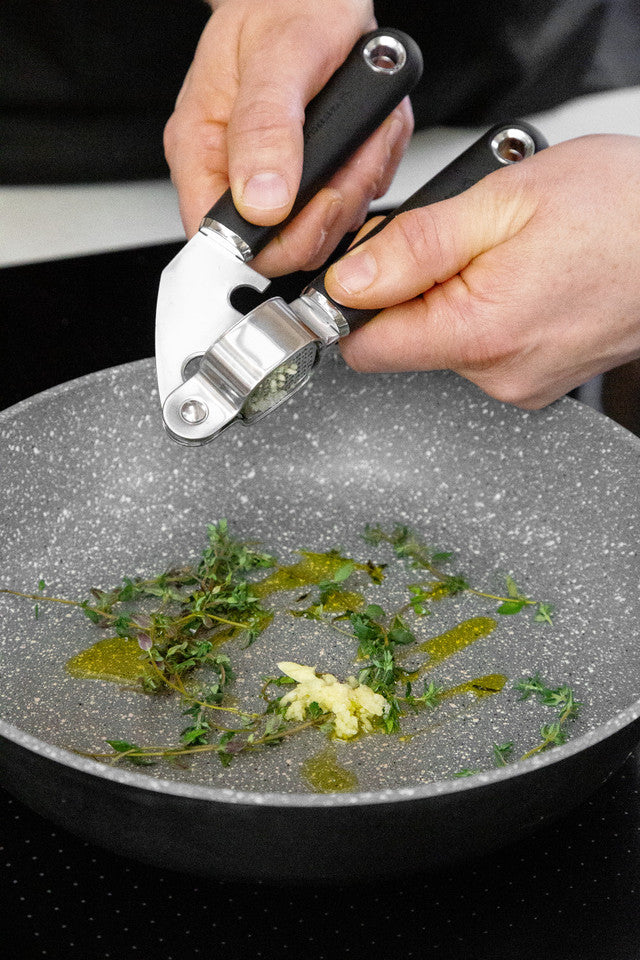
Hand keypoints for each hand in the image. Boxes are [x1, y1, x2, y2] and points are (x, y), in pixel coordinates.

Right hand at [163, 0, 413, 275]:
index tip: (314, 206)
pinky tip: (367, 132)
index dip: (269, 242)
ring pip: (324, 230)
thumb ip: (266, 129)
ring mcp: (280, 181)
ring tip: (363, 128)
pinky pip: (353, 205)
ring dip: (358, 182)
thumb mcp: (280, 55)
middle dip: (330, 209)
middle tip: (352, 154)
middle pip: (281, 246)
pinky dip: (373, 169)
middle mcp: (237, 173)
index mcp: (202, 147)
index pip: (220, 237)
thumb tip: (261, 201)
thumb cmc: (290, 6)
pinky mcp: (318, 180)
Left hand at [325, 134, 639, 407]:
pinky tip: (525, 277)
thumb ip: (415, 247)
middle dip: (413, 289)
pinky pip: (484, 348)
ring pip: (445, 342)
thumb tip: (349, 280)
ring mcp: (522, 384)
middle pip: (406, 341)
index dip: (351, 305)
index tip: (360, 271)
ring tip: (508, 254)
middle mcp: (499, 375)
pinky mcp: (540, 380)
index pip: (367, 348)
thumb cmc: (623, 210)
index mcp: (480, 333)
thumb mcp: (503, 202)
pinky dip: (488, 310)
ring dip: (456, 296)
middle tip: (462, 238)